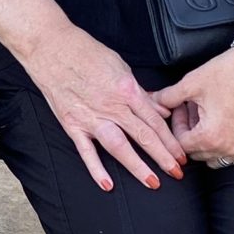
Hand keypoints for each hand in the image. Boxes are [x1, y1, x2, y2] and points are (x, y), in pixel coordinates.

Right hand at [19, 22, 185, 193]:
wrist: (52, 48)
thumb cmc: (86, 53)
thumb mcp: (121, 67)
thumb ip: (140, 92)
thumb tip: (159, 110)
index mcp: (127, 90)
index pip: (155, 121)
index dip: (171, 140)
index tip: (182, 155)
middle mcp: (112, 106)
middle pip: (143, 136)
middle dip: (163, 157)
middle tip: (178, 172)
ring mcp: (91, 117)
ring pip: (119, 146)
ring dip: (137, 166)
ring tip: (152, 182)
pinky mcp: (72, 124)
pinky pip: (86, 151)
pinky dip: (96, 169)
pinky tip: (108, 184)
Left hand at [154, 49, 233, 167]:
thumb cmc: (229, 73)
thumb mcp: (192, 84)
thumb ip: (168, 97)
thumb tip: (152, 100)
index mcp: (210, 137)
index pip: (181, 145)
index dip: (176, 126)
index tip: (180, 109)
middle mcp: (229, 149)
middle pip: (198, 153)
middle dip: (191, 134)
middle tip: (193, 110)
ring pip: (218, 156)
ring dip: (209, 142)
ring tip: (209, 116)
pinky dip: (229, 140)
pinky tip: (227, 119)